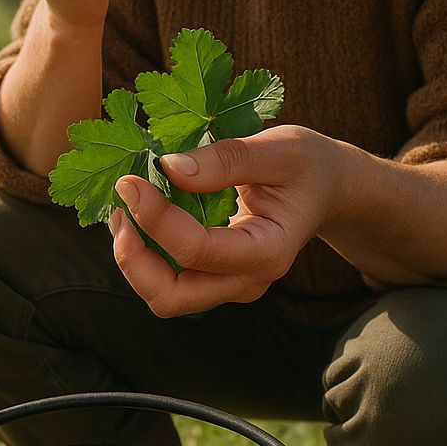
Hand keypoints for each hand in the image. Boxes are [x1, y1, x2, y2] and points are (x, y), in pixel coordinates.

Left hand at [108, 125, 346, 315]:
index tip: (130, 182)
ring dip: (133, 259)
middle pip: (171, 297)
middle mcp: (246, 281)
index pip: (197, 251)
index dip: (156, 219)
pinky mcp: (211, 279)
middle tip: (121, 210)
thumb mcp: (281, 147)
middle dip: (134, 259)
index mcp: (268, 252)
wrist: (325, 190)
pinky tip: (137, 218)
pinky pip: (165, 281)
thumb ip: (228, 159)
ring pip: (162, 296)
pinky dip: (142, 255)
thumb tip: (168, 168)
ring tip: (123, 211)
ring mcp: (227, 286)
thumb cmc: (308, 165)